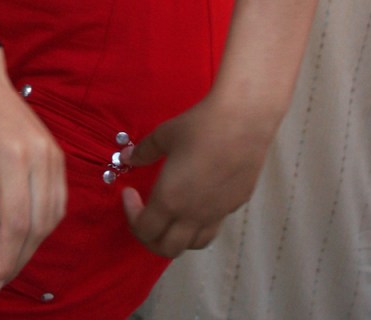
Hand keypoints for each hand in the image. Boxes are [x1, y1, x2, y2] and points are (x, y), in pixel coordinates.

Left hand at [0, 48, 65, 297]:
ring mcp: (54, 154)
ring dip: (30, 247)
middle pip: (39, 226)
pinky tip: (19, 236)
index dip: (4, 263)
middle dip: (16, 260)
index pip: (17, 225)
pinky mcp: (57, 154)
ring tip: (2, 261)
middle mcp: (42, 156)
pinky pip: (58, 201)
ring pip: (53, 217)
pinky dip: (42, 225)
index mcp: (12, 156)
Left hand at [120, 89, 274, 256]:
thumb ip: (144, 151)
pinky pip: (212, 227)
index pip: (144, 230)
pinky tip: (196, 199)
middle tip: (143, 214)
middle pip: (166, 249)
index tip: (129, 193)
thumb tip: (127, 157)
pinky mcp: (234, 207)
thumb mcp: (164, 135)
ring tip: (169, 213)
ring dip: (175, 236)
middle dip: (149, 237)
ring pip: (192, 244)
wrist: (242, 122)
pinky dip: (197, 224)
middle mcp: (192, 216)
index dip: (131, 216)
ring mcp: (215, 215)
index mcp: (169, 201)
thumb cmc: (199, 126)